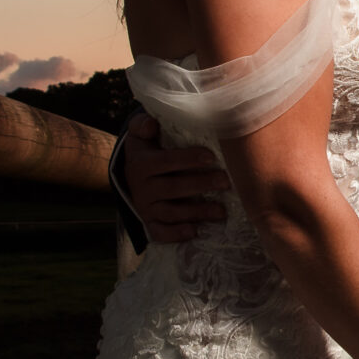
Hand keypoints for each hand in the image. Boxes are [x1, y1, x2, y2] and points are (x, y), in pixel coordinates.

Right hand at [122, 114, 230, 243]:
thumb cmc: (148, 148)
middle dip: (200, 185)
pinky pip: (160, 232)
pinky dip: (176, 234)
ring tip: (222, 211)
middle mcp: (142, 188)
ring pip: (171, 213)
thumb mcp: (140, 133)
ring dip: (197, 212)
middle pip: (172, 188)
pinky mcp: (150, 222)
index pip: (165, 162)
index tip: (212, 157)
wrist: (132, 172)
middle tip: (226, 181)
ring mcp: (146, 208)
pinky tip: (196, 232)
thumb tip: (150, 124)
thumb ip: (142, 124)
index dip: (188, 159)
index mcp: (141, 164)